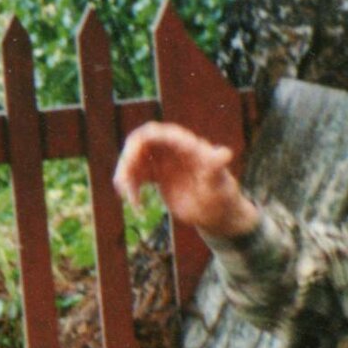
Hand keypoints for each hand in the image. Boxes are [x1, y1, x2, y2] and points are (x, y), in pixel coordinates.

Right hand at [114, 123, 258, 239]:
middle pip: (140, 142)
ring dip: (126, 175)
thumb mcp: (219, 184)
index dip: (139, 143)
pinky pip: (137, 174)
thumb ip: (216, 167)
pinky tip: (135, 205)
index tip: (129, 162)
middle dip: (127, 160)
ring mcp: (165, 161)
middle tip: (122, 182)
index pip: (157, 133)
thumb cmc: (222, 197)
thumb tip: (225, 153)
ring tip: (128, 198)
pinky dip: (131, 187)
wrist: (218, 214)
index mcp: (186, 145)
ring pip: (135, 159)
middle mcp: (173, 149)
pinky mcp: (159, 174)